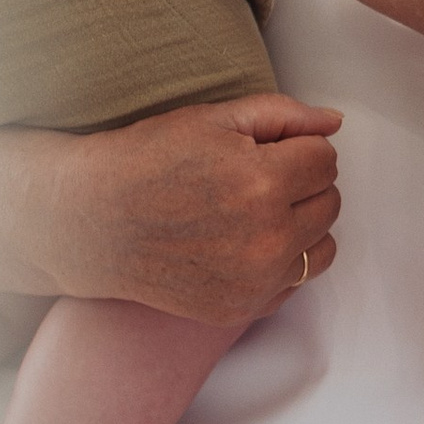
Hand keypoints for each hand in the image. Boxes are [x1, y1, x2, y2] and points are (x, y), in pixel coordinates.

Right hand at [21, 91, 341, 324]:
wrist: (90, 221)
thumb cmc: (146, 161)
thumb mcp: (212, 119)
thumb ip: (283, 115)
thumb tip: (333, 124)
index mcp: (263, 182)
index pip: (325, 160)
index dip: (296, 148)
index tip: (264, 150)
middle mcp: (266, 238)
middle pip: (330, 202)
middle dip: (302, 184)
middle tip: (254, 177)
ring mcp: (255, 280)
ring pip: (323, 248)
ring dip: (302, 227)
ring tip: (256, 212)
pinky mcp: (241, 308)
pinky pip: (293, 283)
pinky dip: (279, 263)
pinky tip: (241, 244)